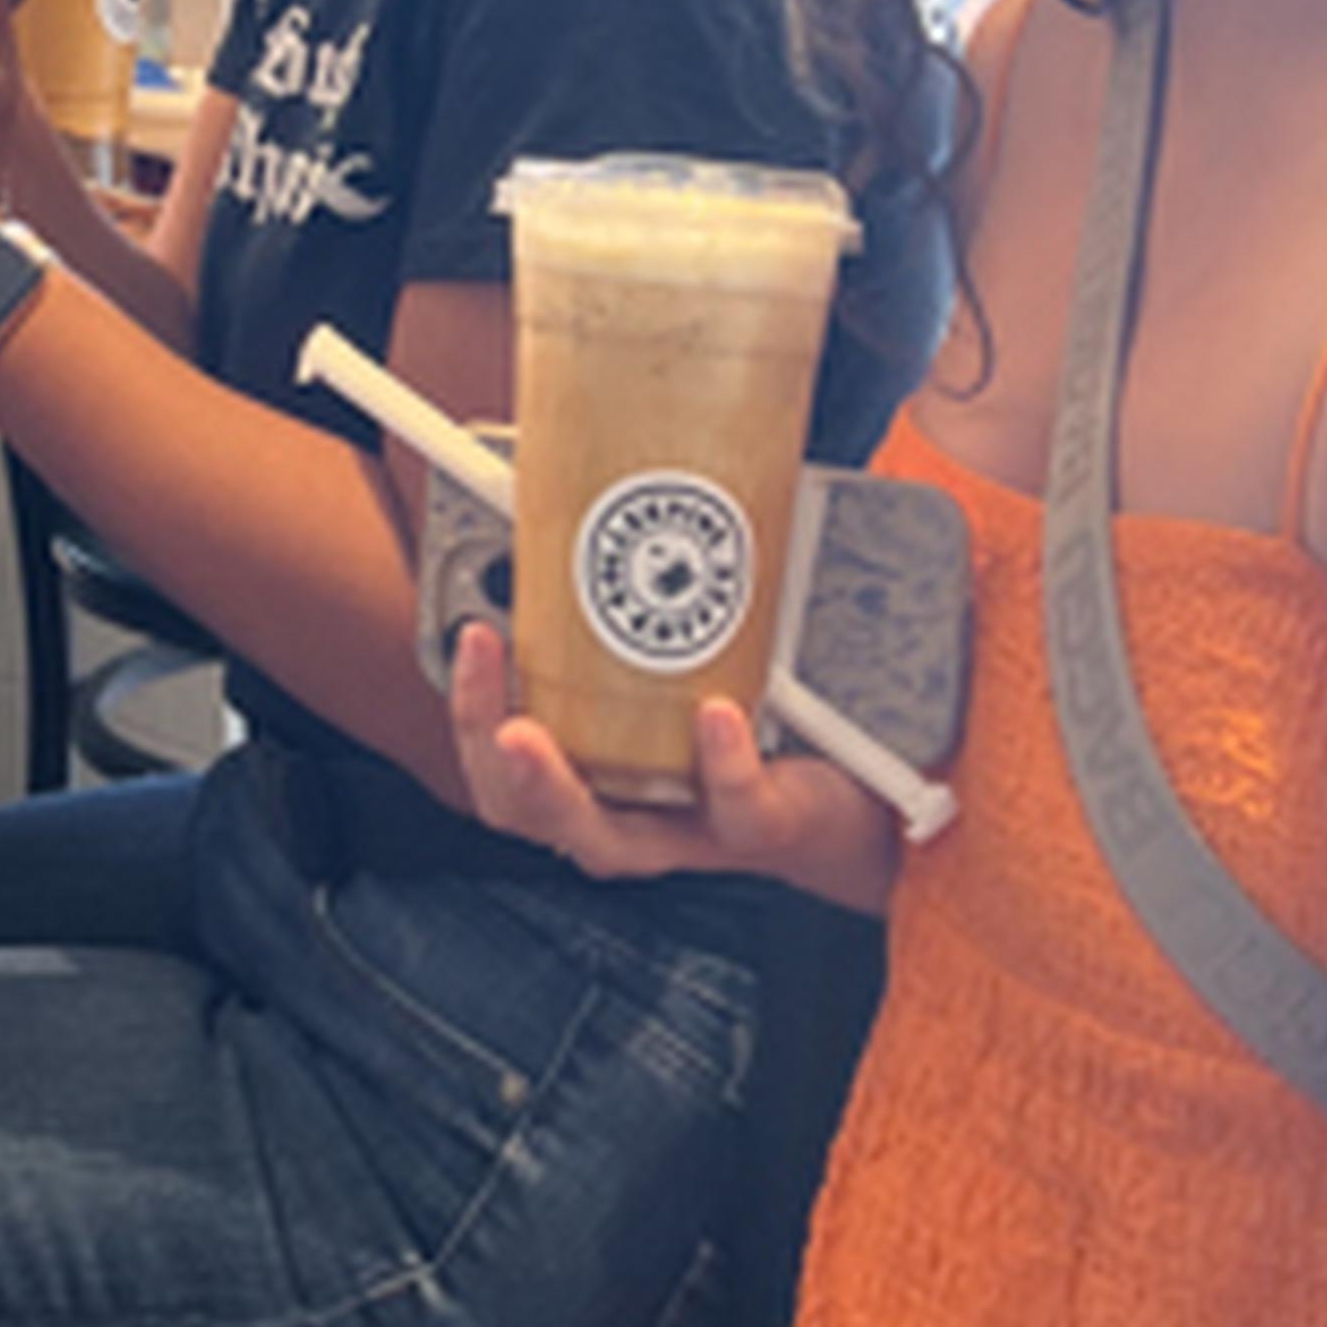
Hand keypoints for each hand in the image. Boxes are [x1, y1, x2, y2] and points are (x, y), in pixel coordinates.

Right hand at [451, 622, 903, 912]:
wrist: (855, 793)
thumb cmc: (751, 724)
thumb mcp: (684, 665)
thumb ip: (638, 604)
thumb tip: (606, 487)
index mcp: (592, 776)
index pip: (498, 762)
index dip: (471, 704)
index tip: (473, 631)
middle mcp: (624, 818)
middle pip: (526, 814)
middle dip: (490, 751)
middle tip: (486, 679)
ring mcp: (686, 831)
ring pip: (603, 838)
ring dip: (557, 787)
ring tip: (530, 730)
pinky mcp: (759, 827)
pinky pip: (733, 806)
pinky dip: (721, 763)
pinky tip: (716, 714)